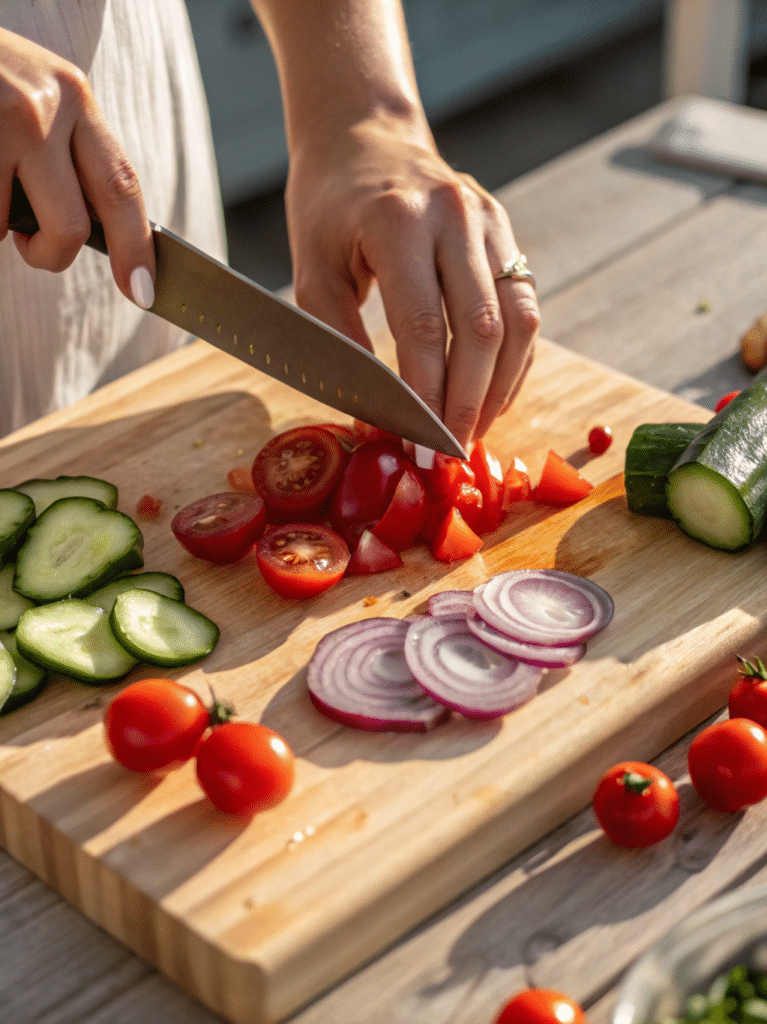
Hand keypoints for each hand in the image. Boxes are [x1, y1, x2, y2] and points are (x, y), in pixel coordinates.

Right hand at [0, 28, 154, 306]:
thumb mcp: (42, 95)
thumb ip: (72, 148)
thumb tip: (101, 228)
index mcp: (75, 98)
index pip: (121, 188)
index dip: (136, 248)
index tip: (143, 291)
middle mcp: (41, 110)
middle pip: (71, 226)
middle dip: (54, 255)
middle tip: (37, 251)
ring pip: (10, 226)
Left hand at [284, 112, 539, 446]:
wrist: (364, 138)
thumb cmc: (328, 209)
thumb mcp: (312, 272)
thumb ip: (341, 343)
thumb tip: (375, 418)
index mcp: (396, 220)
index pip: (423, 326)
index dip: (425, 396)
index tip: (419, 447)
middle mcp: (454, 215)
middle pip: (481, 329)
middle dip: (468, 403)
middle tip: (451, 456)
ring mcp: (489, 219)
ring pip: (517, 320)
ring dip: (500, 388)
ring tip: (476, 432)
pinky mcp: (506, 231)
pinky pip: (524, 306)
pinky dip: (514, 360)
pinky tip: (493, 395)